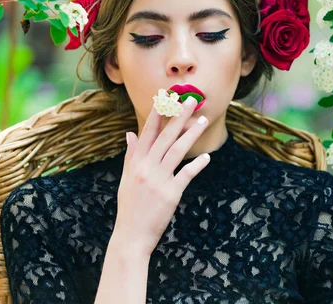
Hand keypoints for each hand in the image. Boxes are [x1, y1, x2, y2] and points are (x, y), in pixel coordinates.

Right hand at [112, 96, 209, 256]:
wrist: (131, 235)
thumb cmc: (129, 207)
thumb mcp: (125, 179)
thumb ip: (130, 155)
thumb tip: (130, 133)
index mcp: (135, 162)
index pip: (147, 132)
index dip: (157, 113)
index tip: (166, 97)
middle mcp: (146, 167)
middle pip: (165, 136)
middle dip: (178, 116)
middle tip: (191, 100)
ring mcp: (158, 180)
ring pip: (177, 150)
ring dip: (191, 134)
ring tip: (203, 120)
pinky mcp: (170, 193)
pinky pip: (186, 174)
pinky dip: (197, 165)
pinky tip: (207, 157)